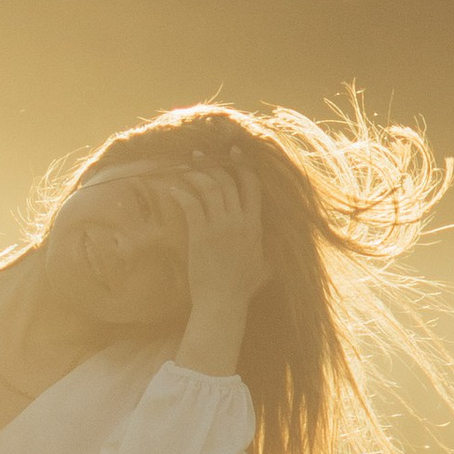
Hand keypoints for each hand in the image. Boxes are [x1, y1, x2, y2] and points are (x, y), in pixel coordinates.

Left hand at [170, 166, 269, 375]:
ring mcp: (220, 227)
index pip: (252, 186)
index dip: (243, 165)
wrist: (223, 302)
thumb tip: (280, 250)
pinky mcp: (201, 234)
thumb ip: (271, 252)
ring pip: (209, 188)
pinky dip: (181, 193)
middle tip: (200, 154)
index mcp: (255, 226)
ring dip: (197, 174)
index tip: (233, 152)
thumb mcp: (266, 267)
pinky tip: (173, 188)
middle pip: (228, 181)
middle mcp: (239, 222)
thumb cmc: (243, 288)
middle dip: (214, 163)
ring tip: (186, 167)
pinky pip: (191, 204)